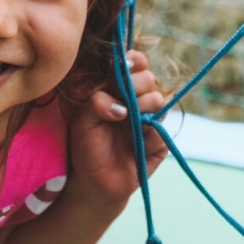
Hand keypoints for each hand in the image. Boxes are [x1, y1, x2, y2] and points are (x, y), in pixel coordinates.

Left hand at [66, 49, 167, 206]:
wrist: (95, 182)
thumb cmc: (86, 146)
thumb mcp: (82, 121)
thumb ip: (94, 102)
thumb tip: (115, 102)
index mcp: (117, 89)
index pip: (133, 64)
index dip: (132, 60)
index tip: (124, 65)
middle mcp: (135, 100)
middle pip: (147, 77)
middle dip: (135, 84)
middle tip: (121, 98)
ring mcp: (149, 119)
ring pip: (157, 99)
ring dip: (141, 105)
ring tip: (125, 120)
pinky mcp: (159, 140)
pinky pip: (161, 128)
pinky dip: (148, 133)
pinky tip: (136, 141)